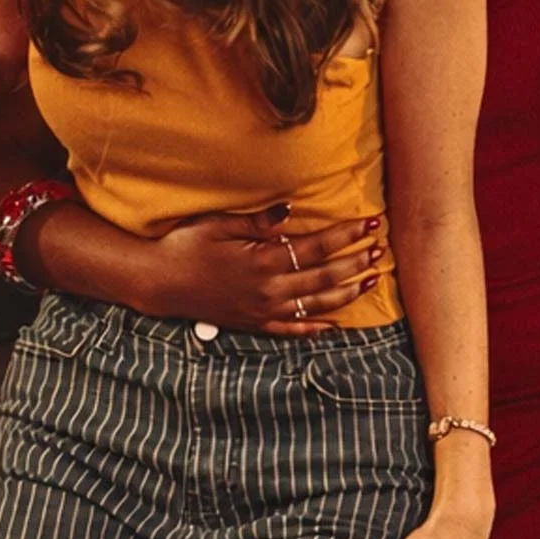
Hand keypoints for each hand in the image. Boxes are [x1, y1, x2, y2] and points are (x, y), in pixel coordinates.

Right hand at [135, 204, 384, 334]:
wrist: (158, 281)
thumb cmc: (186, 245)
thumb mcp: (220, 224)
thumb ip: (259, 221)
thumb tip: (292, 209)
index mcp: (263, 260)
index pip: (317, 246)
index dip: (347, 235)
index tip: (371, 223)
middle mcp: (269, 288)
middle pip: (324, 277)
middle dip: (356, 262)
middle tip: (380, 250)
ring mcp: (262, 310)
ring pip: (315, 304)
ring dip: (347, 293)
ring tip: (371, 281)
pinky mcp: (253, 324)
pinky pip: (291, 329)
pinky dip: (314, 328)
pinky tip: (334, 325)